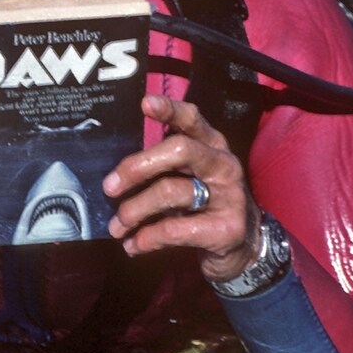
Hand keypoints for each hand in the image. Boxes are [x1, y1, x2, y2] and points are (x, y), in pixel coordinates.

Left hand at [103, 95, 261, 281]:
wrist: (242, 248)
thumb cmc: (203, 205)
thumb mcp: (189, 178)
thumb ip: (162, 166)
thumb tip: (114, 174)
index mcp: (211, 145)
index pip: (192, 119)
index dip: (170, 109)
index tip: (145, 104)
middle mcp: (223, 164)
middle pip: (179, 150)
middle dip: (137, 167)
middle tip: (109, 187)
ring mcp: (229, 196)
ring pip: (172, 191)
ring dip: (135, 210)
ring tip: (116, 226)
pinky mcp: (226, 229)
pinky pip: (176, 229)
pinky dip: (147, 238)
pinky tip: (133, 245)